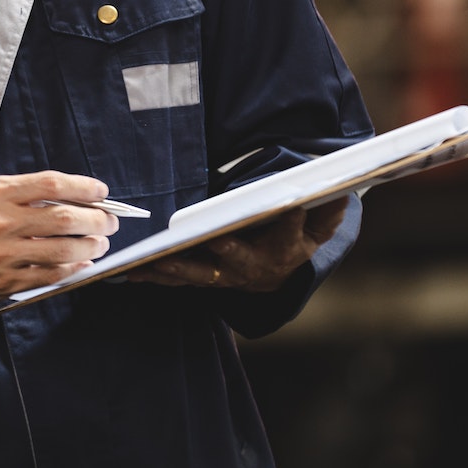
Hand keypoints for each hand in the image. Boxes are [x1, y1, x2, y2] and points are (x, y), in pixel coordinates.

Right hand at [0, 172, 118, 306]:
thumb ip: (20, 193)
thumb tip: (68, 196)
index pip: (51, 184)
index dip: (84, 187)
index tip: (100, 192)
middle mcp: (0, 222)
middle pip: (64, 217)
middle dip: (97, 219)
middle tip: (109, 221)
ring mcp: (3, 254)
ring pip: (63, 249)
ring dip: (91, 246)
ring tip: (99, 243)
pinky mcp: (5, 281)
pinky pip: (50, 275)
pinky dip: (73, 269)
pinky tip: (82, 263)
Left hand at [121, 197, 348, 292]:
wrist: (276, 278)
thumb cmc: (296, 240)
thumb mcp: (320, 227)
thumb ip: (328, 209)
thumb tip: (340, 188)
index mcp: (284, 251)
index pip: (289, 231)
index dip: (289, 218)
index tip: (287, 204)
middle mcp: (252, 268)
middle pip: (237, 258)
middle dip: (224, 247)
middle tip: (212, 236)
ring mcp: (223, 277)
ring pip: (199, 273)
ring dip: (175, 266)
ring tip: (152, 257)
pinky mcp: (200, 279)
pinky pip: (174, 279)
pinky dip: (152, 276)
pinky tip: (127, 271)